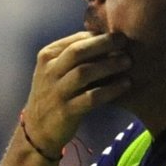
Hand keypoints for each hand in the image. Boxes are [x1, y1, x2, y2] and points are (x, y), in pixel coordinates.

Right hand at [22, 31, 131, 151]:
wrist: (38, 129)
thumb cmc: (54, 94)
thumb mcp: (56, 71)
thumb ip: (74, 56)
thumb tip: (106, 39)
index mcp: (47, 56)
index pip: (75, 40)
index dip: (98, 36)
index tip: (118, 36)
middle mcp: (49, 72)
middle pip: (78, 52)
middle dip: (103, 44)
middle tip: (125, 41)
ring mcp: (56, 92)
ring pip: (84, 72)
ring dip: (108, 65)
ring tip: (128, 61)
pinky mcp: (66, 111)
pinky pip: (91, 97)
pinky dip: (110, 90)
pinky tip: (125, 84)